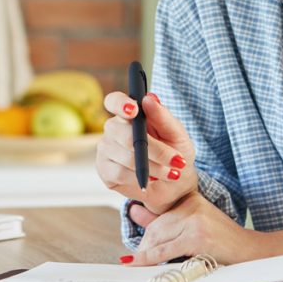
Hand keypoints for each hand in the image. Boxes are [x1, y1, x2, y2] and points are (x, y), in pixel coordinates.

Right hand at [95, 90, 196, 213]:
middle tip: (177, 160)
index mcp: (130, 113)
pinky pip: (120, 173)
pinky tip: (152, 179)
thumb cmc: (175, 151)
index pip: (114, 101)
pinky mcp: (105, 170)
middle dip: (155, 150)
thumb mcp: (177, 133)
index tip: (134, 110)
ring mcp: (106, 149)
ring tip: (170, 173)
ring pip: (125, 157)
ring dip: (153, 167)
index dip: (120, 104)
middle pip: (123, 133)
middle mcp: (114, 129)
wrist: (175, 183)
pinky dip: (141, 177)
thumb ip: (163, 116)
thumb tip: (149, 98)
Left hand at [125, 193, 266, 265]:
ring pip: (158, 238)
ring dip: (145, 253)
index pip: (159, 217)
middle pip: (156, 227)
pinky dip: (147, 258)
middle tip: (136, 260)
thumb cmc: (223, 240)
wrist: (249, 251)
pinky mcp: (196, 237)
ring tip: (138, 264)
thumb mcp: (194, 223)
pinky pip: (165, 250)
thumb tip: (134, 212)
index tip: (139, 246)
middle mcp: (192, 206)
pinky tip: (137, 262)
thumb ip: (166, 218)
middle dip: (144, 246)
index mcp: (191, 199)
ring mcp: (195, 221)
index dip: (146, 234)